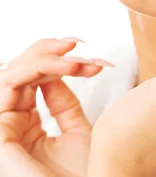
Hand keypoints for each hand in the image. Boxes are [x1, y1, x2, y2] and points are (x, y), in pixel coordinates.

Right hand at [0, 38, 113, 176]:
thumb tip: (54, 73)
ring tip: (77, 58)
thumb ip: (61, 102)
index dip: (58, 60)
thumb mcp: (75, 132)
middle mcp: (11, 125)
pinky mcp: (0, 134)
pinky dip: (39, 67)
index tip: (93, 59)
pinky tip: (67, 67)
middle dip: (50, 50)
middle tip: (78, 45)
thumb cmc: (87, 176)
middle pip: (19, 72)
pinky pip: (9, 84)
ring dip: (47, 56)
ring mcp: (4, 128)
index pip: (32, 81)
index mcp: (26, 126)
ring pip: (13, 72)